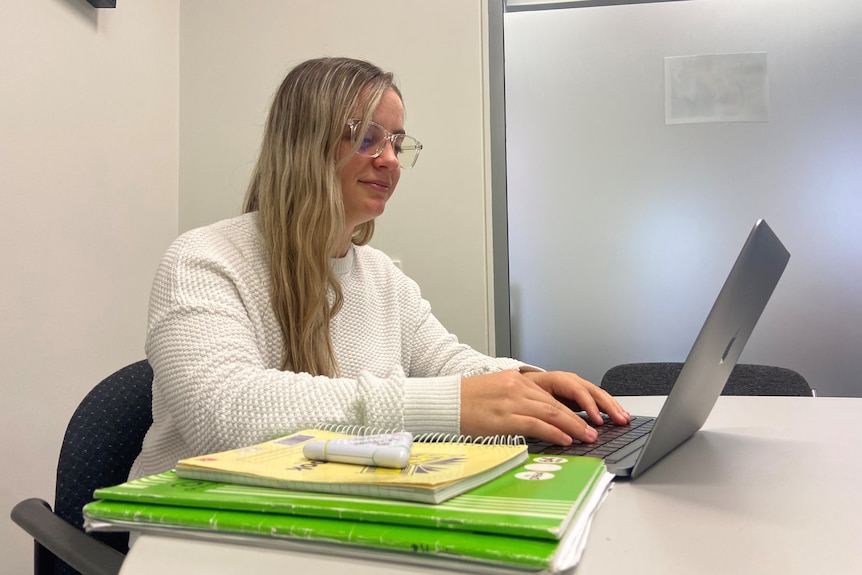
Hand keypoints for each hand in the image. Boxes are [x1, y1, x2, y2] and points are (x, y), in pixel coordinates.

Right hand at [460, 369, 629, 445]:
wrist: (440, 403)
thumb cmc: (464, 403)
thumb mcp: (495, 393)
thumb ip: (518, 400)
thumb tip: (540, 417)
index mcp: (517, 381)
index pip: (555, 392)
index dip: (578, 404)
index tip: (594, 414)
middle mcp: (517, 387)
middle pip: (558, 402)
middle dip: (583, 416)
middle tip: (599, 428)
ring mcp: (511, 402)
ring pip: (552, 412)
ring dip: (574, 426)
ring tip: (589, 437)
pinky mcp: (503, 418)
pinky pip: (535, 425)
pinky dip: (554, 433)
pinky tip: (566, 440)